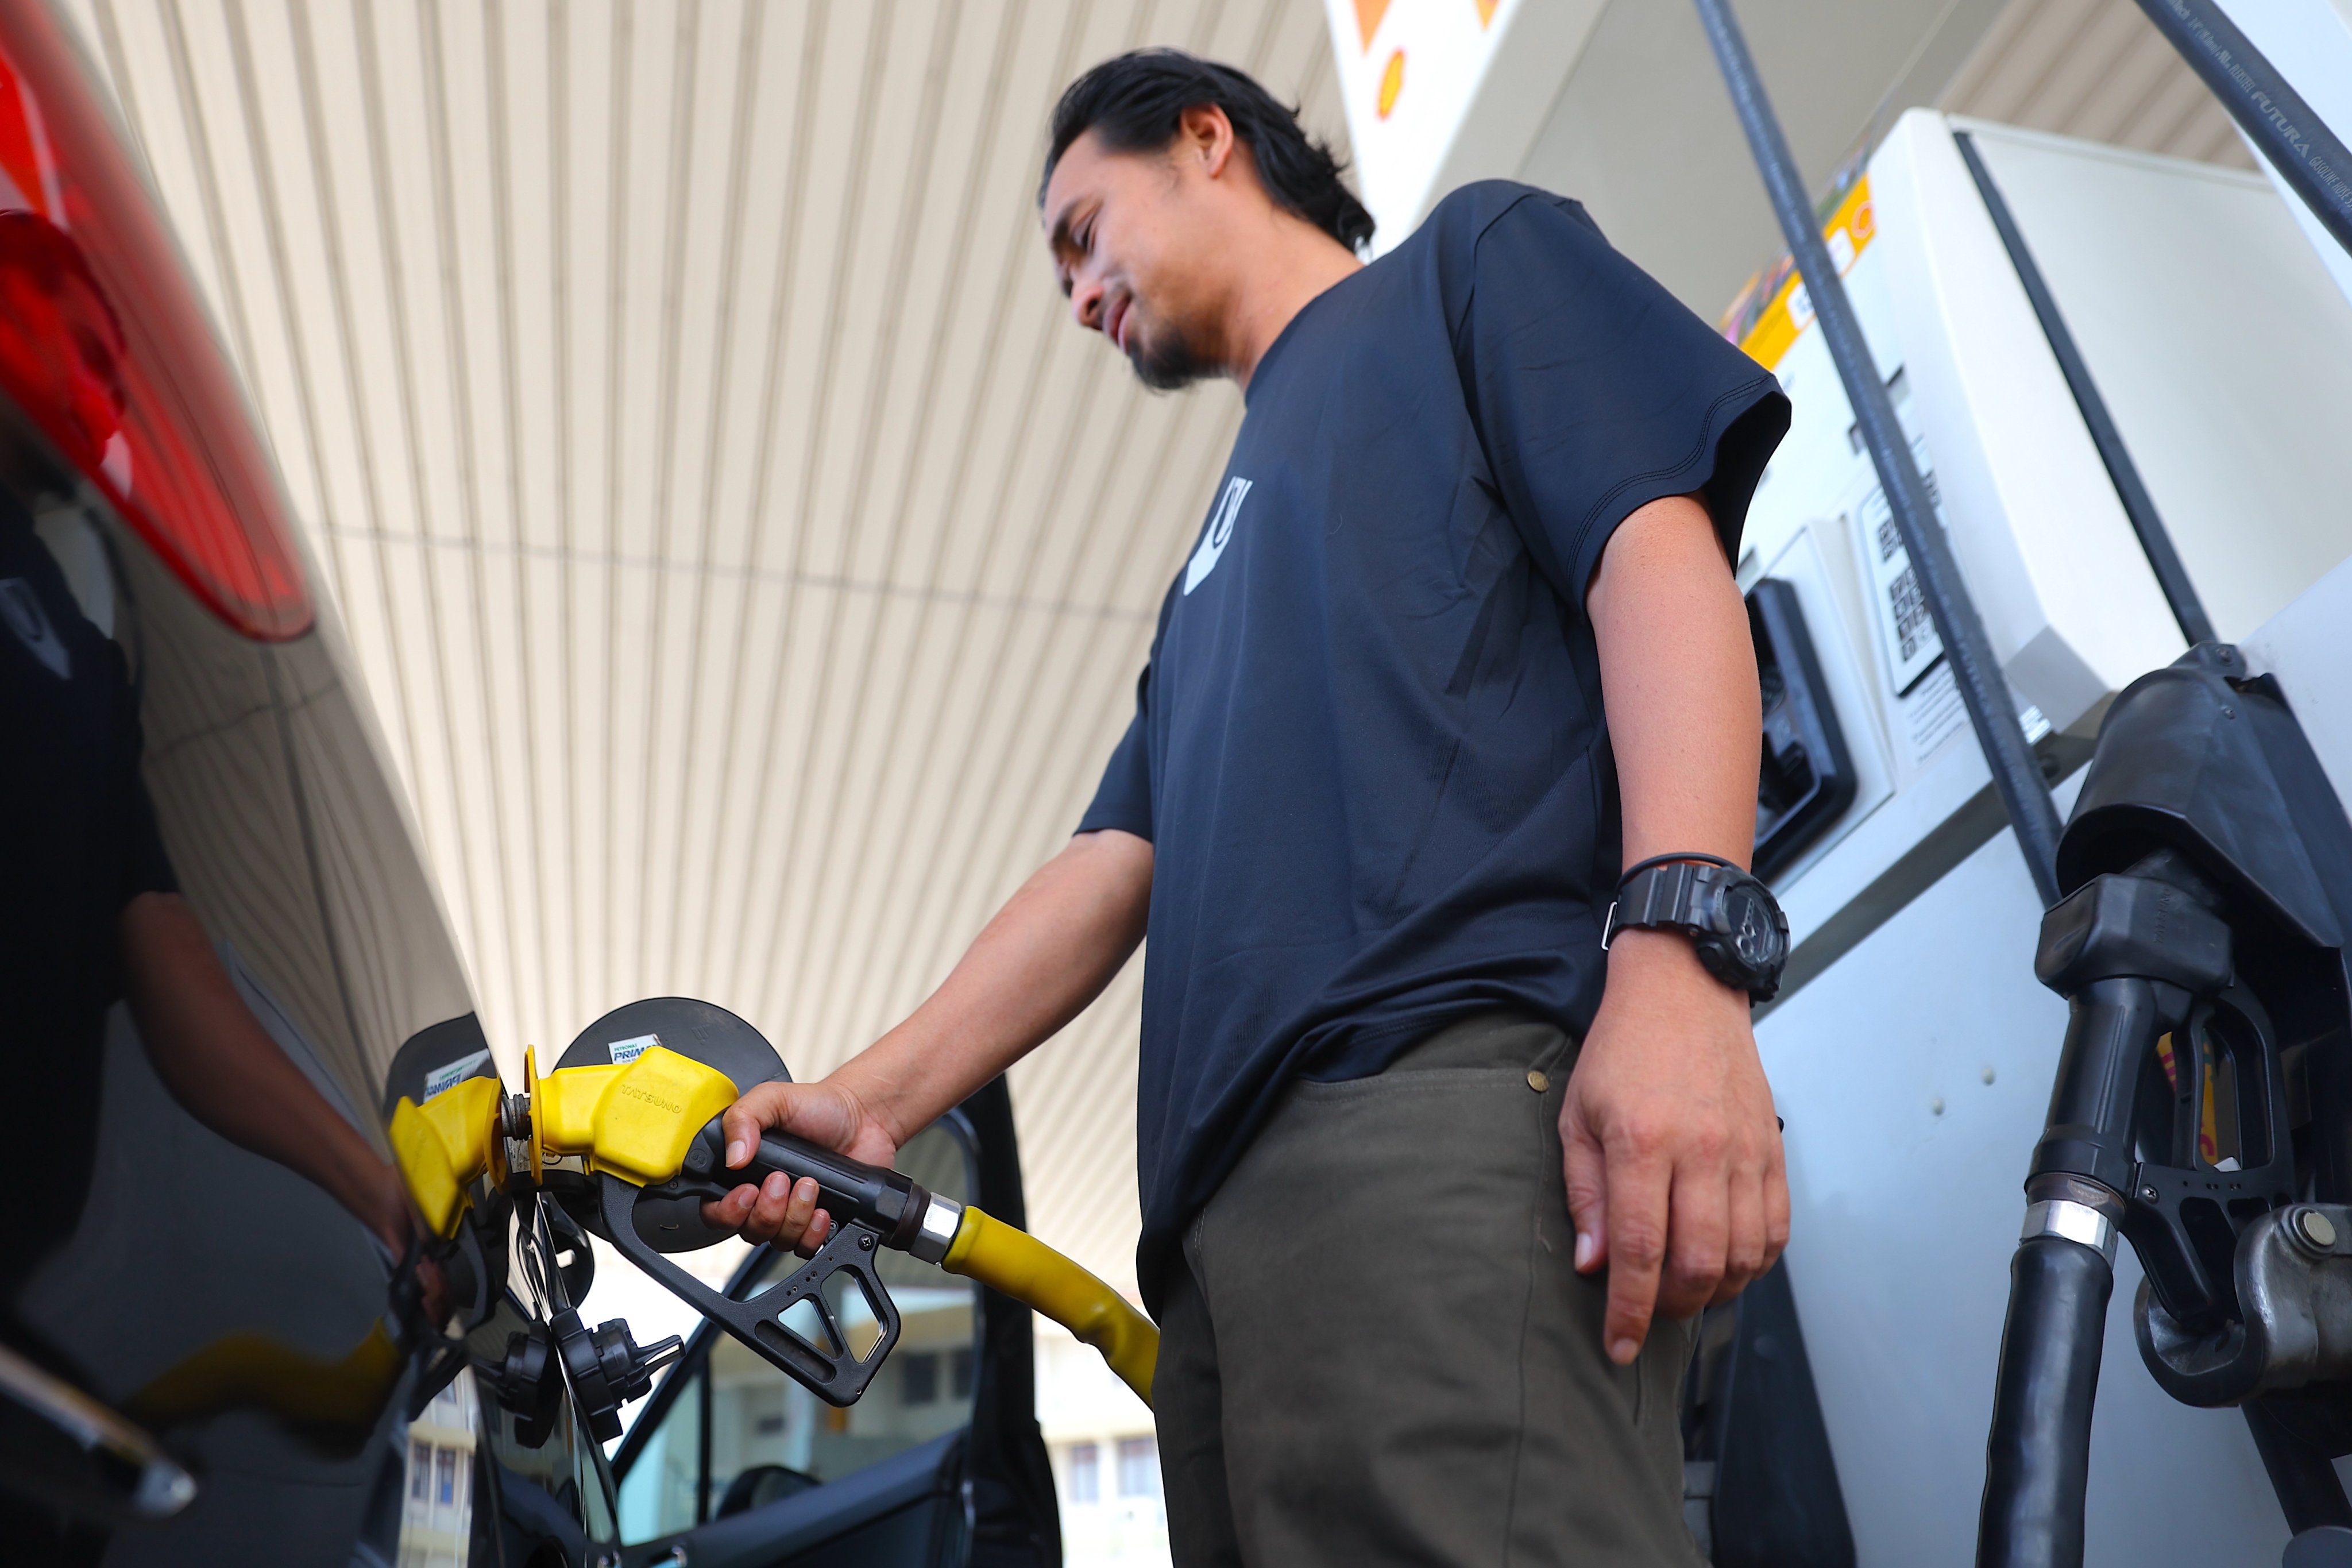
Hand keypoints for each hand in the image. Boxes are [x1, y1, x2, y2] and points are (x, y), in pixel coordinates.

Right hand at [699, 1078, 899, 1254]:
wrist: (863, 1117)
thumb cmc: (817, 1106)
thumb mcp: (772, 1099)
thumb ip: (742, 1119)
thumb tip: (732, 1157)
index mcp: (742, 1171)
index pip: (716, 1209)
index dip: (727, 1211)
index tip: (747, 1192)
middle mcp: (763, 1196)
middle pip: (748, 1230)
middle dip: (767, 1210)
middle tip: (783, 1181)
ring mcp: (790, 1211)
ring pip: (778, 1240)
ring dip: (794, 1216)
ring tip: (810, 1185)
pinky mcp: (816, 1222)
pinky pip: (805, 1247)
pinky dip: (813, 1233)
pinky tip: (823, 1210)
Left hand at [1561, 928, 1788, 1363]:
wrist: (1684, 989)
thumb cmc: (1622, 1050)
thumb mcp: (1577, 1114)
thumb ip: (1585, 1194)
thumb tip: (1593, 1266)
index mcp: (1643, 1141)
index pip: (1638, 1250)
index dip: (1628, 1310)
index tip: (1617, 1346)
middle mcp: (1700, 1150)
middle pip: (1699, 1263)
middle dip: (1671, 1308)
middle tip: (1647, 1315)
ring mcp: (1744, 1151)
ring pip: (1743, 1256)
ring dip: (1714, 1292)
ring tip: (1683, 1292)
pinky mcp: (1772, 1149)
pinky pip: (1775, 1230)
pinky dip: (1752, 1264)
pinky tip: (1724, 1265)